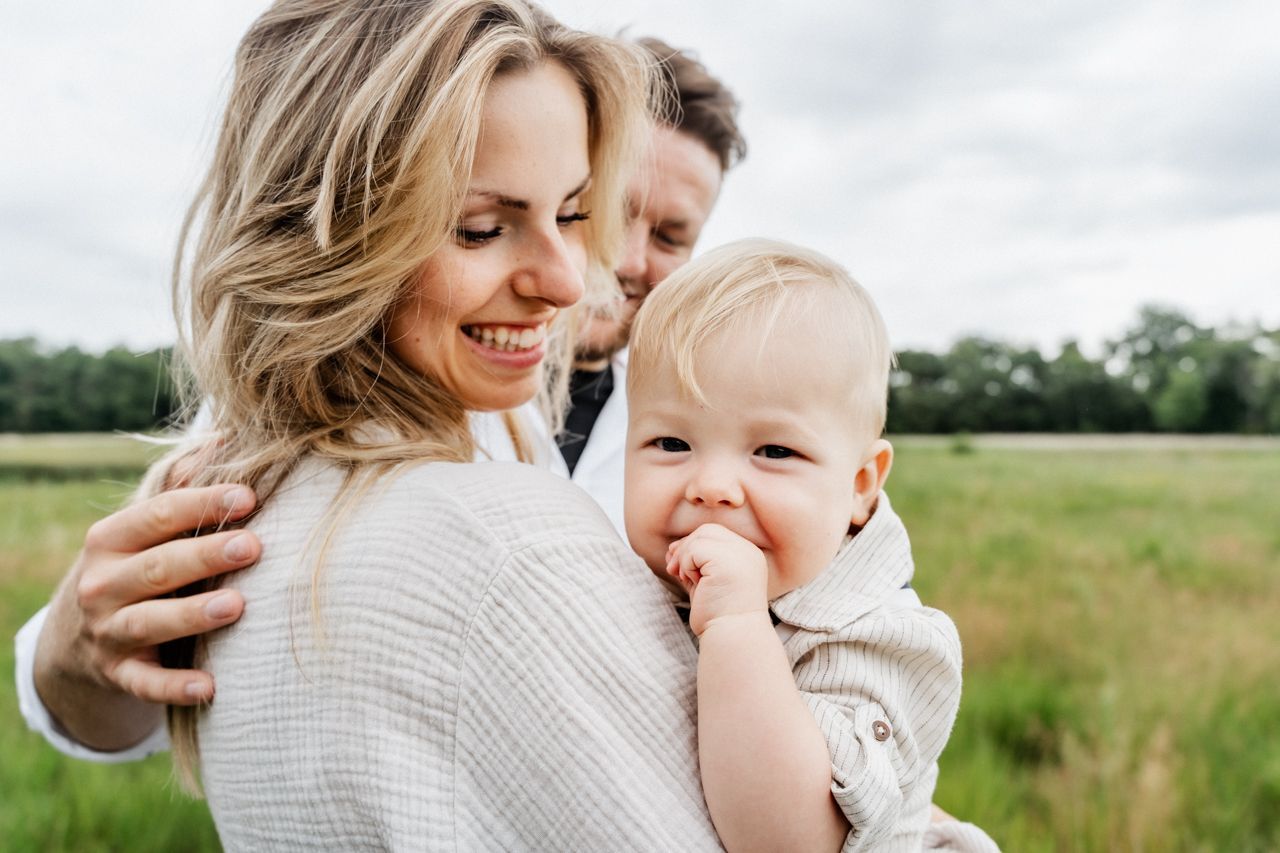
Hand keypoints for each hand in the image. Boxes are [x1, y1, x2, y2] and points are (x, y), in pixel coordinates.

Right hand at [33, 484, 259, 750]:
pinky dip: (175, 686)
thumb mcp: (147, 525)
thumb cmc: (139, 562)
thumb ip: (182, 482)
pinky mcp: (120, 674)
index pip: (157, 515)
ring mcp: (108, 631)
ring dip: (192, 614)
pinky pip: (146, 683)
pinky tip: (210, 686)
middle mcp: (103, 584)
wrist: (82, 632)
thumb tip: (227, 437)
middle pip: (157, 567)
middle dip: (205, 556)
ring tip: (236, 606)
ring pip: (150, 622)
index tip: (249, 497)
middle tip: (253, 546)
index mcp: (111, 539)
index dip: (202, 504)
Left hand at [665, 523, 768, 635]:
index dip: (693, 546)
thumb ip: (694, 562)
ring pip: (700, 537)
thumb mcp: (706, 582)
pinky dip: (686, 565)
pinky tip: (693, 583)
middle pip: (708, 531)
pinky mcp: (728, 561)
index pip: (716, 535)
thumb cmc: (718, 615)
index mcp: (747, 556)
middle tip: (675, 571)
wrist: (732, 637)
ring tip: (686, 579)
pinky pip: (696, 549)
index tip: (680, 567)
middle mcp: (748, 551)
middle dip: (686, 548)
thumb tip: (672, 548)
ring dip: (685, 557)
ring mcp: (740, 554)